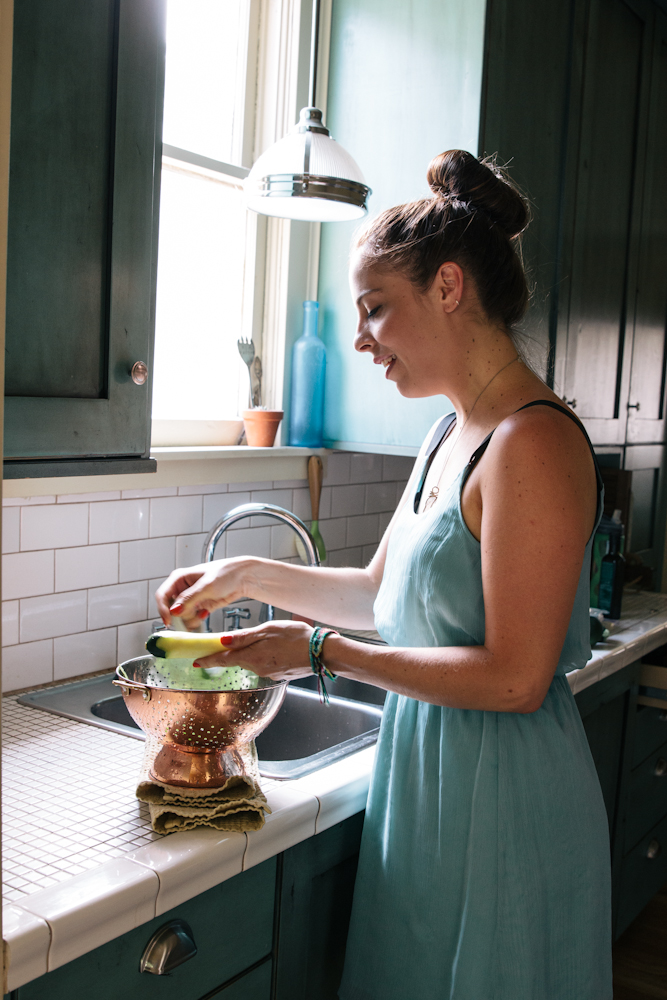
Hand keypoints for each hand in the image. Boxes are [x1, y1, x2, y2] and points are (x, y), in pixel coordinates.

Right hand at [155, 558, 251, 629]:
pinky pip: (191, 619)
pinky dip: (196, 621)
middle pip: (171, 609)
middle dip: (181, 615)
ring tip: (202, 613)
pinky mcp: (199, 607)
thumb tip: (173, 610)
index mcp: (179, 578)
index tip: (169, 621)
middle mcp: (182, 589)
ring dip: (190, 619)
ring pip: (181, 616)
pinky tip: (205, 614)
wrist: (243, 578)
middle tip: (192, 617)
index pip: (162, 596)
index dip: (163, 609)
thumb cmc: (226, 573)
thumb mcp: (206, 586)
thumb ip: (189, 599)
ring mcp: (190, 599)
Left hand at [192, 619, 313, 681]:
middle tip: (224, 643)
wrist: (322, 654)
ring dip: (250, 652)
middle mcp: (257, 668)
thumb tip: (222, 641)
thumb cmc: (297, 638)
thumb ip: (245, 637)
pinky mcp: (277, 674)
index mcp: (252, 656)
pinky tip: (274, 648)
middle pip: (237, 660)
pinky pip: (263, 664)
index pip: (223, 660)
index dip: (208, 660)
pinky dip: (262, 656)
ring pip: (251, 661)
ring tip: (262, 640)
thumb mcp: (269, 630)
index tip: (195, 662)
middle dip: (230, 653)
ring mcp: (268, 673)